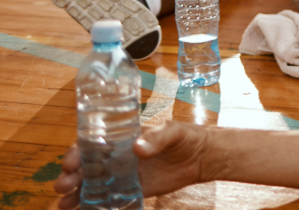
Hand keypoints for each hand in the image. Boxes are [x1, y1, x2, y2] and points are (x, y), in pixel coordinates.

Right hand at [55, 121, 208, 207]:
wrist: (200, 157)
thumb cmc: (184, 137)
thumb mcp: (172, 132)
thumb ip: (156, 138)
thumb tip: (138, 148)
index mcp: (121, 138)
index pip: (91, 144)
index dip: (76, 153)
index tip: (71, 163)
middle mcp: (116, 157)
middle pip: (85, 167)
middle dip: (70, 176)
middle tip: (63, 186)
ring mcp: (122, 175)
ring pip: (91, 184)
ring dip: (74, 194)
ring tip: (64, 204)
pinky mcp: (131, 190)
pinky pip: (107, 199)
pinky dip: (93, 206)